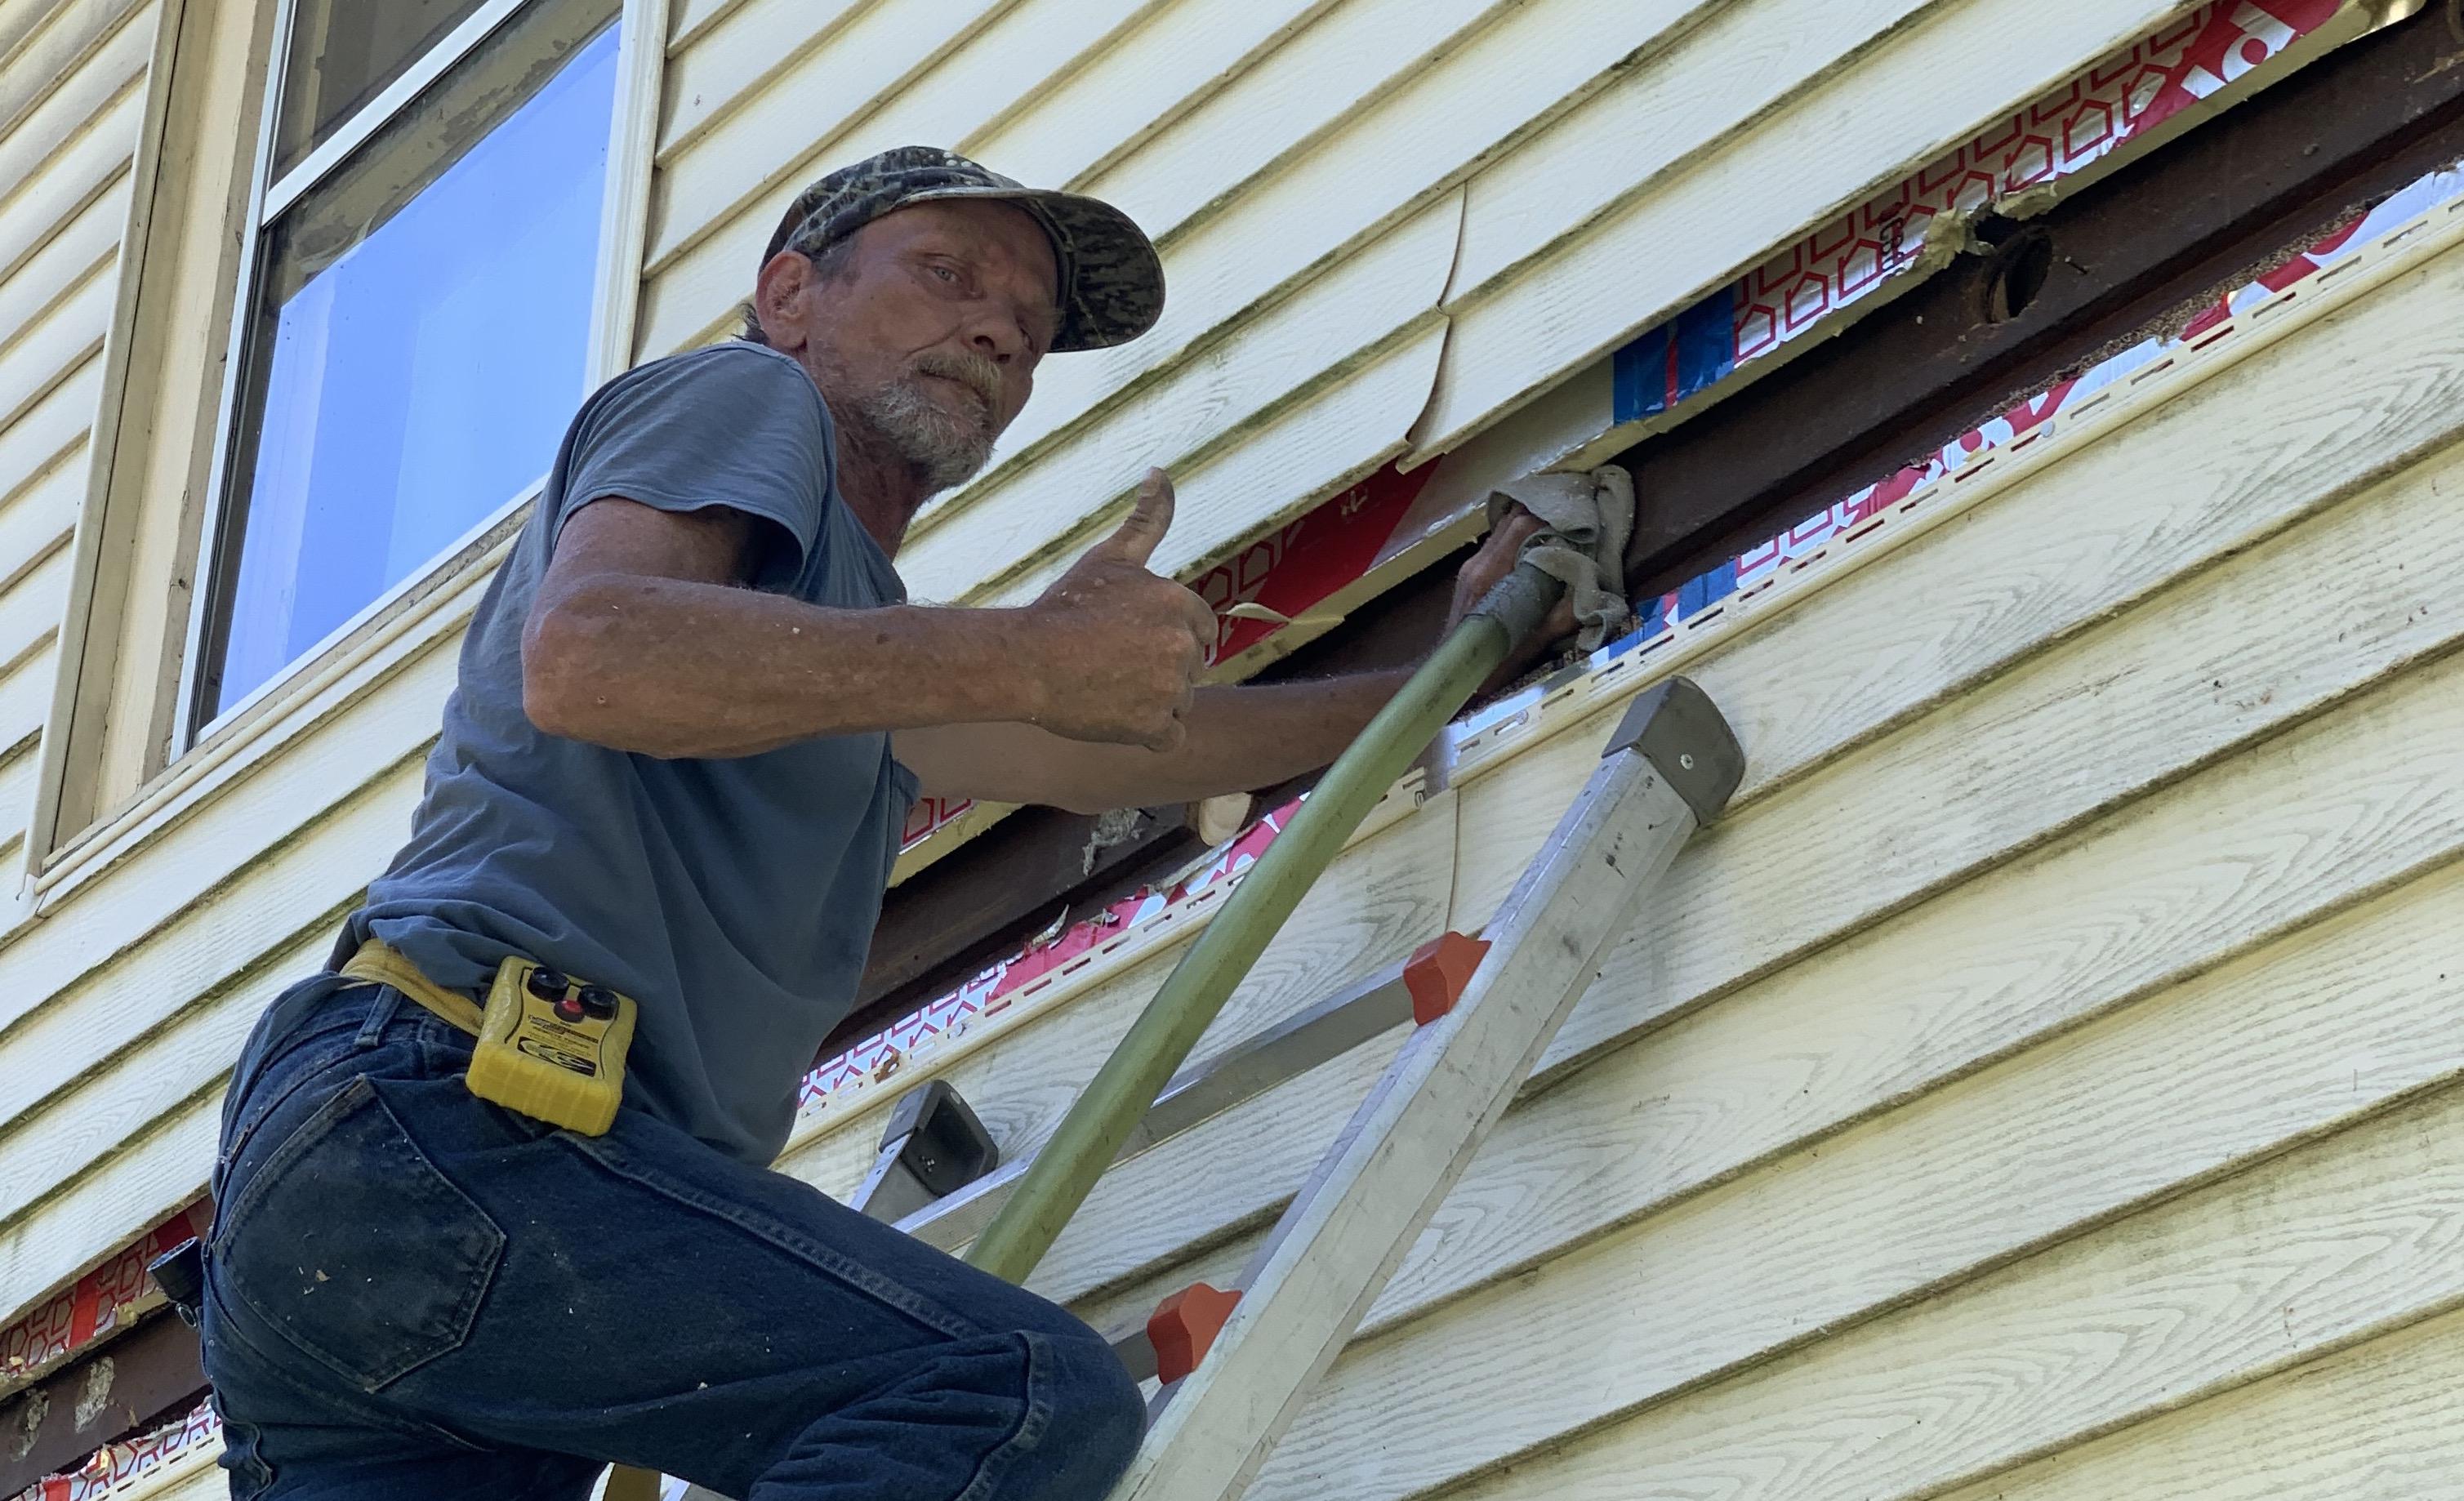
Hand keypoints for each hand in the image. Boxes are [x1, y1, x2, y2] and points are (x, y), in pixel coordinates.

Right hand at [1022, 469, 1217, 750]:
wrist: (1026, 661)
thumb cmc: (1065, 607)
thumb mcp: (1110, 557)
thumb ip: (1147, 519)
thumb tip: (1160, 472)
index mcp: (1181, 603)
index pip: (1200, 629)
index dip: (1166, 635)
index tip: (1131, 637)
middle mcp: (1183, 645)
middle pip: (1191, 667)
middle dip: (1161, 667)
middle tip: (1114, 662)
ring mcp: (1171, 689)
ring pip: (1180, 701)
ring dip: (1153, 700)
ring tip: (1111, 686)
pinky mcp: (1154, 727)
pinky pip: (1169, 736)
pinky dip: (1147, 732)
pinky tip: (1117, 714)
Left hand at [1445, 504, 1577, 693]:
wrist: (1450, 673)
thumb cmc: (1489, 663)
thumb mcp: (1530, 645)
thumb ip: (1559, 619)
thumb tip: (1589, 596)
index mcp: (1490, 575)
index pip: (1519, 527)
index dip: (1547, 516)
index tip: (1574, 516)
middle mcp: (1477, 564)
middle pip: (1509, 521)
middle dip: (1540, 512)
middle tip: (1568, 511)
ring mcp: (1470, 567)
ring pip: (1501, 529)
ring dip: (1527, 522)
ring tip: (1555, 522)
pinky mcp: (1469, 574)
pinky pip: (1496, 543)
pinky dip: (1516, 536)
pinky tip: (1534, 543)